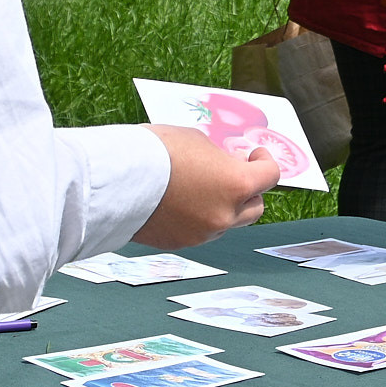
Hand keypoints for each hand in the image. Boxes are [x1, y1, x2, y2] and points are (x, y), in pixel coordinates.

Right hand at [132, 126, 278, 247]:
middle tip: (233, 173)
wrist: (115, 180)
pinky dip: (198, 218)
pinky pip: (200, 231)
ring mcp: (202, 233)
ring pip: (226, 222)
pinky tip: (179, 202)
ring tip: (200, 186)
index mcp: (236, 184)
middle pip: (255, 208)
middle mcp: (225, 215)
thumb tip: (229, 166)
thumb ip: (221, 158)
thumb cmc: (157, 152)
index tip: (255, 155)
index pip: (270, 176)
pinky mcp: (180, 244)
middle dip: (248, 190)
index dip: (265, 162)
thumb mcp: (199, 142)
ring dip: (222, 206)